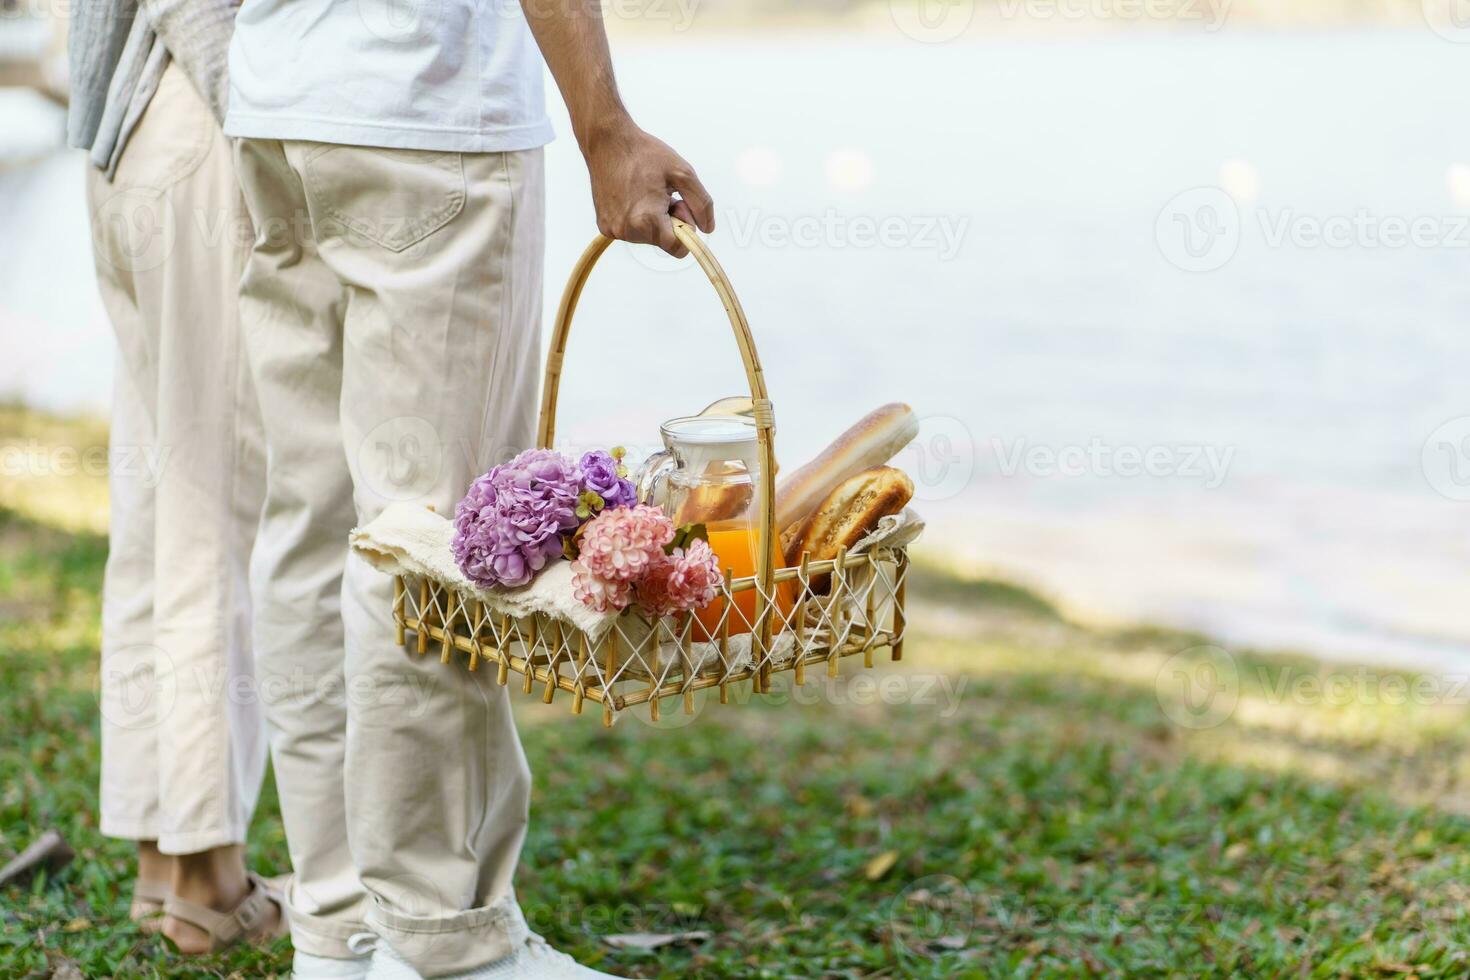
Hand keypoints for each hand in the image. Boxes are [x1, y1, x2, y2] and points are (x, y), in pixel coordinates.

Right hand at [583, 121, 713, 256]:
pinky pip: (632, 232)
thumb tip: (707, 228)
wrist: (608, 142)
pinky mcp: (605, 227)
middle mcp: (628, 229)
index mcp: (647, 219)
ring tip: (646, 193)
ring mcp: (614, 230)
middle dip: (669, 221)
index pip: (677, 249)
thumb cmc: (644, 154)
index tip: (681, 208)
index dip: (685, 230)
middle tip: (662, 194)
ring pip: (648, 238)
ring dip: (653, 220)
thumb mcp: (683, 173)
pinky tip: (632, 197)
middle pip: (663, 243)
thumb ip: (701, 204)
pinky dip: (637, 219)